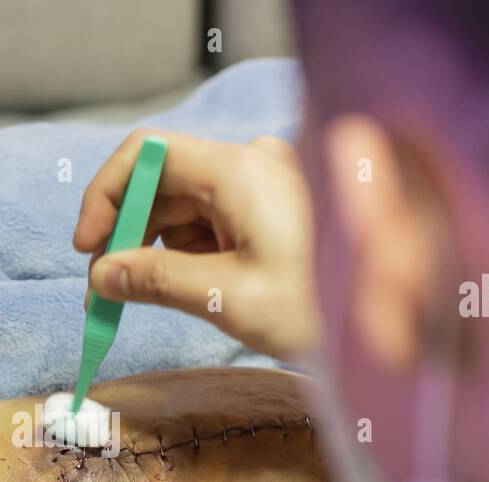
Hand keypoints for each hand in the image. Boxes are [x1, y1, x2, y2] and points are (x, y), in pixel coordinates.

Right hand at [74, 130, 319, 358]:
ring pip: (187, 205)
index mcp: (240, 171)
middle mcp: (252, 165)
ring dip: (159, 247)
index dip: (106, 195)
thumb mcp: (229, 299)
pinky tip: (191, 287)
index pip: (148, 153)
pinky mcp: (275, 208)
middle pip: (165, 181)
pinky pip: (214, 220)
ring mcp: (267, 185)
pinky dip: (190, 251)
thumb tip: (103, 276)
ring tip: (149, 296)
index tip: (88, 248)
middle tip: (107, 290)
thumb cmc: (325, 308)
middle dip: (129, 231)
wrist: (400, 321)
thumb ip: (157, 281)